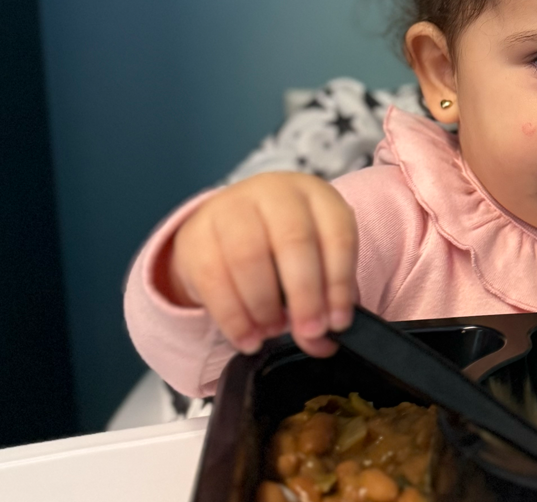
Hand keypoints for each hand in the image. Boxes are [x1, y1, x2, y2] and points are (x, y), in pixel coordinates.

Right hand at [164, 172, 358, 357]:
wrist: (226, 227)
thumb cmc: (283, 248)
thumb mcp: (314, 262)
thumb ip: (325, 301)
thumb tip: (324, 343)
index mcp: (316, 196)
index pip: (337, 236)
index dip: (339, 283)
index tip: (337, 323)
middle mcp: (275, 193)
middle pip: (294, 241)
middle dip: (305, 296)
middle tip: (308, 333)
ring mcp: (232, 207)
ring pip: (249, 257)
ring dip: (265, 307)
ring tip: (274, 331)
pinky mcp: (197, 233)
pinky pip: (214, 278)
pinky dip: (233, 317)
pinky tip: (247, 338)